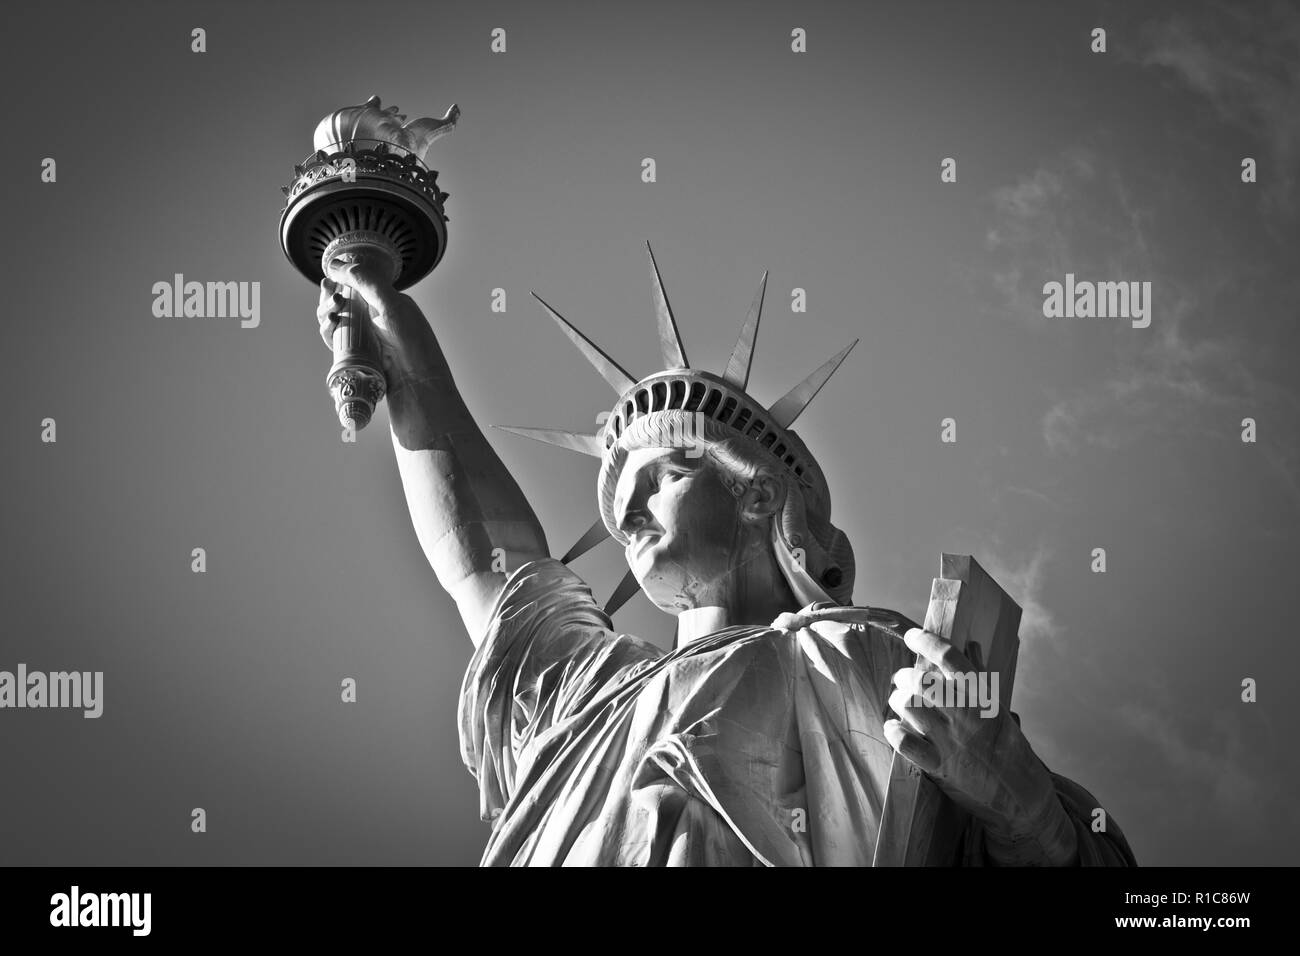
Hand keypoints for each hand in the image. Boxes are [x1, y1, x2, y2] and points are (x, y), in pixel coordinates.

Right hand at [315, 253, 428, 382]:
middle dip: (331, 298)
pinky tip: (329, 327)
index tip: (329, 279)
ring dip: (327, 313)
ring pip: (336, 322)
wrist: (417, 384)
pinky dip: (328, 332)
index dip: (340, 281)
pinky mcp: (356, 356)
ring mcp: (365, 338)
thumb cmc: (411, 342)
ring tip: (331, 314)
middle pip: (342, 303)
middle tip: (331, 296)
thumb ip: (365, 281)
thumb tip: (336, 265)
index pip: (357, 286)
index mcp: (387, 303)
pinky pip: (336, 341)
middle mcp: (375, 319)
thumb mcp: (390, 304)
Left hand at [883, 627, 1077, 864]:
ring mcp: (952, 743)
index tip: (911, 635)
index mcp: (984, 700)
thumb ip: (981, 676)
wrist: (1022, 798)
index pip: (951, 659)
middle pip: (923, 681)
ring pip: (910, 707)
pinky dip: (893, 731)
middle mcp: (967, 717)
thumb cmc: (1011, 749)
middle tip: (902, 678)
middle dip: (905, 675)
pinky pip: (906, 743)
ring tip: (897, 700)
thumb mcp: (1000, 710)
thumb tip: (971, 644)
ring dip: (897, 700)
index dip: (927, 641)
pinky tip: (892, 726)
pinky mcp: (940, 768)